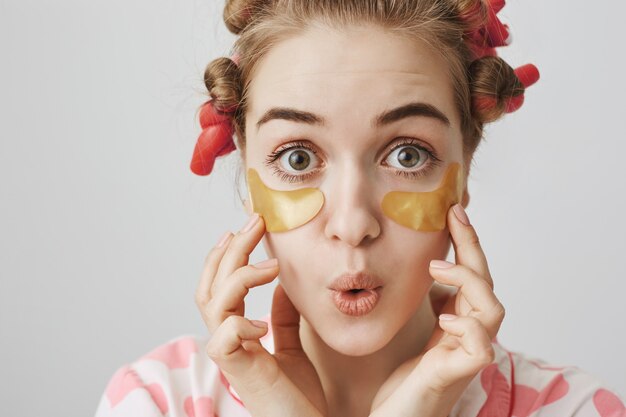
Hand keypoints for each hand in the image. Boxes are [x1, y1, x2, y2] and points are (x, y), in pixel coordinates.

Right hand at [195, 214, 327, 416]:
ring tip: (272, 266)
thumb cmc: (297, 396)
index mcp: (238, 331)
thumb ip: (284, 316)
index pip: (219, 284)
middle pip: (212, 285)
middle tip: (255, 222)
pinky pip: (223, 339)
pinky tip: (263, 322)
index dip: (227, 254)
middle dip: (231, 250)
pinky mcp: (240, 372)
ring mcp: (231, 356)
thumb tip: (285, 284)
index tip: (245, 228)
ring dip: (240, 276)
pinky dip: (240, 323)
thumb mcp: (293, 345)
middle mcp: (227, 339)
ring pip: (213, 304)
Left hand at [369, 204, 505, 416]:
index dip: (466, 242)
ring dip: (468, 280)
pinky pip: (481, 347)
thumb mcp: (414, 327)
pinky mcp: (459, 374)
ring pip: (493, 308)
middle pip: (486, 282)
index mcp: (458, 319)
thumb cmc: (406, 378)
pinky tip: (444, 318)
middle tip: (454, 216)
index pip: (470, 273)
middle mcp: (469, 333)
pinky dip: (468, 326)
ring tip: (436, 268)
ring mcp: (467, 353)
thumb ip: (426, 300)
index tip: (452, 210)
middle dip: (472, 245)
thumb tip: (422, 267)